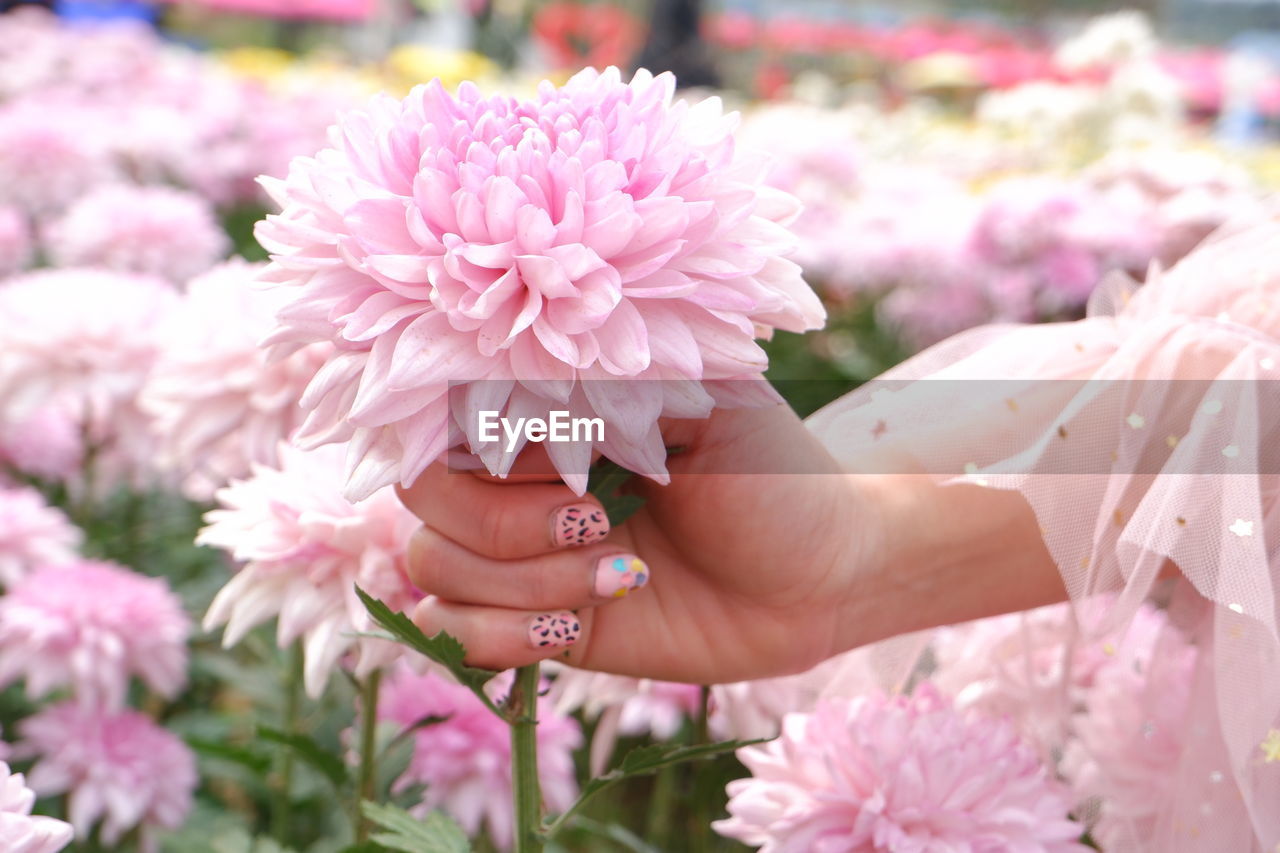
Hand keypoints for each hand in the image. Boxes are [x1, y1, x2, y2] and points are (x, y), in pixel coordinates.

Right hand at [397, 402, 875, 682]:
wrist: (823, 577)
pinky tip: (576, 623)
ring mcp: (522, 553)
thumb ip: (602, 394)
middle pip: (423, 493)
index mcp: (555, 405)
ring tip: (616, 576)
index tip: (567, 458)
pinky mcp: (535, 623)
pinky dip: (501, 636)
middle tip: (596, 519)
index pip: (445, 408)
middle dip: (502, 520)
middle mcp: (524, 476)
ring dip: (521, 581)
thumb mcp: (702, 405)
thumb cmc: (772, 474)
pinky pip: (452, 633)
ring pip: (433, 564)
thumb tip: (503, 410)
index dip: (480, 443)